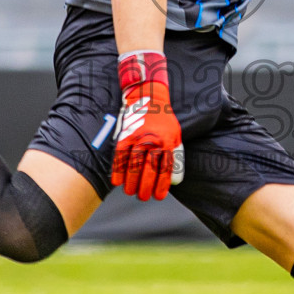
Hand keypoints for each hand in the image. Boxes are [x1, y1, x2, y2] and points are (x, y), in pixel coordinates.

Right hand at [110, 50, 183, 200]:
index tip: (157, 197)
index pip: (164, 169)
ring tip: (130, 192)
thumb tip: (174, 180)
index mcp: (167, 142)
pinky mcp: (125, 135)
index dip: (160, 185)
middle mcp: (152, 142)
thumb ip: (175, 156)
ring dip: (130, 182)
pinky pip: (120, 156)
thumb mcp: (176, 135)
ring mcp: (137, 138)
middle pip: (148, 170)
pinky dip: (117, 170)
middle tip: (142, 197)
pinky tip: (117, 181)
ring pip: (133, 166)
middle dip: (145, 187)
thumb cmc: (164, 119)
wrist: (149, 96)